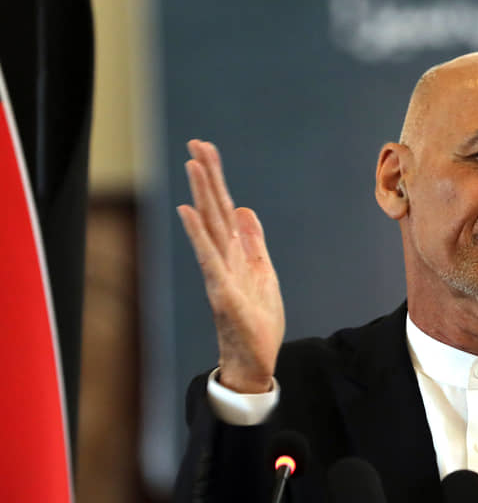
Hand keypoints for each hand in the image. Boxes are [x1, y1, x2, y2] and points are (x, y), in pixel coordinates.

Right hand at [176, 140, 284, 392]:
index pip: (225, 208)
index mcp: (236, 253)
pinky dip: (198, 234)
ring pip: (209, 227)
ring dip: (201, 195)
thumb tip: (244, 210)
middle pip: (214, 210)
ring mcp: (220, 273)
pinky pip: (209, 258)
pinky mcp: (222, 291)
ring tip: (192, 165)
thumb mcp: (263, 273)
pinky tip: (188, 211)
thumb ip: (253, 243)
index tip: (206, 149)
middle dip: (207, 176)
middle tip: (196, 143)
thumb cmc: (256, 320)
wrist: (255, 359)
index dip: (217, 179)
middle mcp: (223, 258)